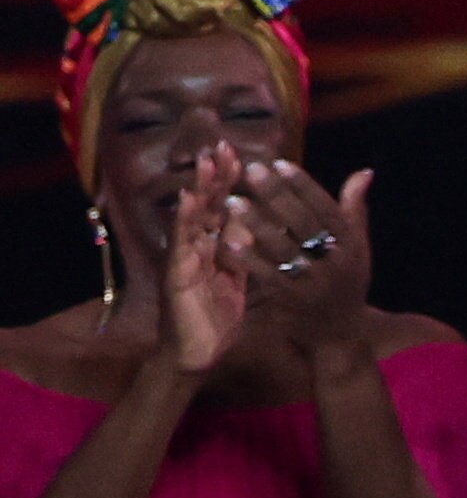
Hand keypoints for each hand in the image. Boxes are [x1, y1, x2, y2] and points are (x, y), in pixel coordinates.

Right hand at [161, 145, 249, 372]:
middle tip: (223, 144)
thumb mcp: (237, 279)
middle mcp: (196, 247)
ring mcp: (184, 258)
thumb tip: (259, 225)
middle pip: (206, 205)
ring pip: (192, 217)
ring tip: (206, 160)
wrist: (195, 354)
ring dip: (199, 187)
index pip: (223, 207)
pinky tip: (188, 198)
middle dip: (214, 175)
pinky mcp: (176, 273)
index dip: (230, 182)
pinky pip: (181, 243)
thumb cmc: (214, 317)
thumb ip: (245, 251)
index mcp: (214, 247)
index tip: (242, 154)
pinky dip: (184, 219)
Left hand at [225, 160, 374, 352]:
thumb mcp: (359, 245)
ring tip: (233, 201)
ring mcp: (315, 283)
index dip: (303, 185)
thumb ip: (354, 208)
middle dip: (276, 195)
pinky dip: (249, 259)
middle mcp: (336, 261)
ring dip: (256, 223)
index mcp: (352, 243)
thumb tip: (364, 172)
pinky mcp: (294, 301)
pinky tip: (229, 242)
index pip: (326, 208)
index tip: (279, 163)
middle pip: (303, 223)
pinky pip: (268, 276)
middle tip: (251, 171)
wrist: (342, 330)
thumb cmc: (347, 280)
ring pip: (283, 248)